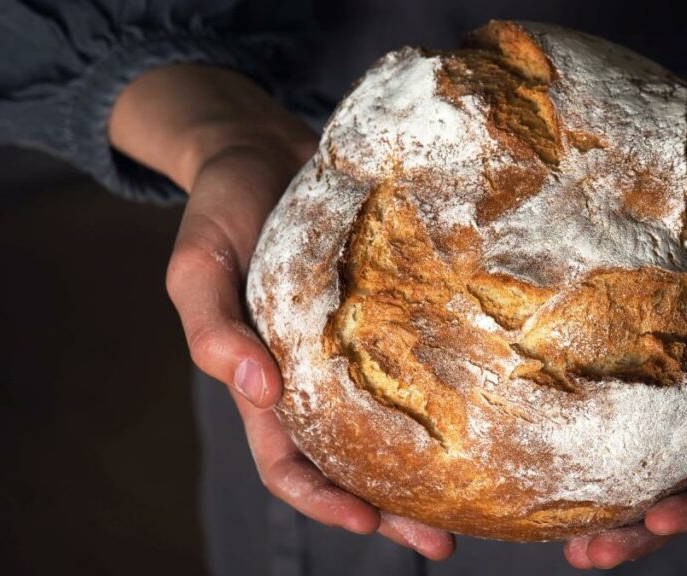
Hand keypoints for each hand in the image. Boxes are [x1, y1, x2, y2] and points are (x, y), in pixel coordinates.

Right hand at [110, 65, 455, 559]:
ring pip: (394, 423)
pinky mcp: (391, 307)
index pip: (288, 463)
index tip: (366, 523)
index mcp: (266, 378)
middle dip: (391, 510)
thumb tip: (255, 389)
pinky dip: (446, 392)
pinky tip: (488, 407)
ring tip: (479, 498)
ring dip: (426, 467)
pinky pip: (420, 360)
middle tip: (444, 542)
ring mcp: (357, 344)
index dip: (322, 501)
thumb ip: (212, 329)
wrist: (263, 150)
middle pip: (353, 462)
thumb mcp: (197, 267)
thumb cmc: (222, 210)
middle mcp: (316, 374)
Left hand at [564, 100, 686, 568]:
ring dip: (605, 488)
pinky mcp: (655, 331)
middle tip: (583, 554)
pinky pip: (621, 380)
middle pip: (679, 481)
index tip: (654, 524)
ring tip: (554, 523)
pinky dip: (587, 412)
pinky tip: (542, 424)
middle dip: (636, 526)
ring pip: (643, 444)